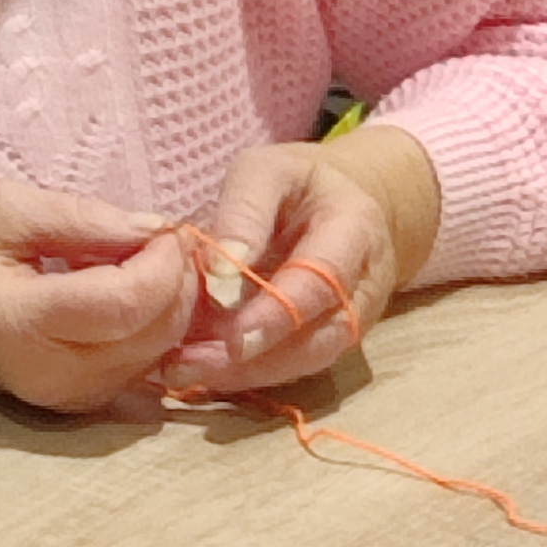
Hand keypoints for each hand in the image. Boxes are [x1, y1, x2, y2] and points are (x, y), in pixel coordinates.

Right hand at [0, 181, 204, 418]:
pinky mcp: (79, 406)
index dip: (164, 262)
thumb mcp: (3, 212)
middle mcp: (49, 373)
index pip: (126, 302)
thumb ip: (81, 217)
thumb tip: (155, 230)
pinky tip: (135, 302)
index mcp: (21, 321)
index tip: (165, 228)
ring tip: (142, 268)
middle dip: (178, 282)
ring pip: (160, 355)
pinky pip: (147, 370)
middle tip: (161, 243)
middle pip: (155, 333)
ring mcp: (66, 398)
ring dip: (171, 307)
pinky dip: (157, 332)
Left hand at [152, 127, 438, 397]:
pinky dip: (247, 373)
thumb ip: (244, 211)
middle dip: (256, 361)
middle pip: (320, 337)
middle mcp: (363, 284)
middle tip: (189, 366)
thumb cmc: (296, 184)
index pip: (323, 282)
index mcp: (354, 230)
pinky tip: (199, 370)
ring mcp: (351, 318)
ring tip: (183, 372)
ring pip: (307, 361)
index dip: (278, 315)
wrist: (341, 201)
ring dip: (246, 374)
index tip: (231, 339)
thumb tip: (218, 269)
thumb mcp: (266, 172)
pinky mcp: (328, 339)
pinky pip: (293, 365)